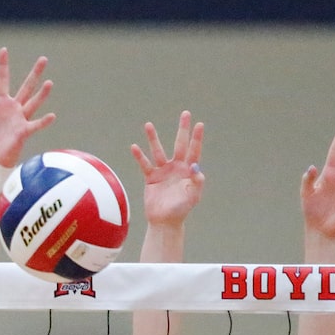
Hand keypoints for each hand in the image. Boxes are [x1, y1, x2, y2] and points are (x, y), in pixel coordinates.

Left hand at [0, 47, 55, 168]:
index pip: (3, 81)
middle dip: (34, 74)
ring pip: (33, 103)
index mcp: (2, 104)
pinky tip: (52, 115)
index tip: (4, 50)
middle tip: (44, 59)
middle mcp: (14, 109)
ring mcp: (21, 120)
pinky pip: (35, 125)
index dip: (3, 66)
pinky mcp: (23, 132)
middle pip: (26, 87)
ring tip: (49, 82)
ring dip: (41, 94)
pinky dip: (43, 121)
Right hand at [131, 111, 204, 228]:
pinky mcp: (151, 178)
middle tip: (185, 113)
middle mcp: (176, 167)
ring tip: (148, 125)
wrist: (165, 221)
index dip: (196, 138)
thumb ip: (197, 181)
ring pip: (158, 151)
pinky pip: (144, 164)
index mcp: (188, 171)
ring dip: (154, 138)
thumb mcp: (193, 196)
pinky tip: (134, 147)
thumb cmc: (181, 210)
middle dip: (182, 129)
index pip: (194, 150)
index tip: (199, 124)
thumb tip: (196, 165)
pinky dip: (139, 156)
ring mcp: (163, 171)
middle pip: (179, 144)